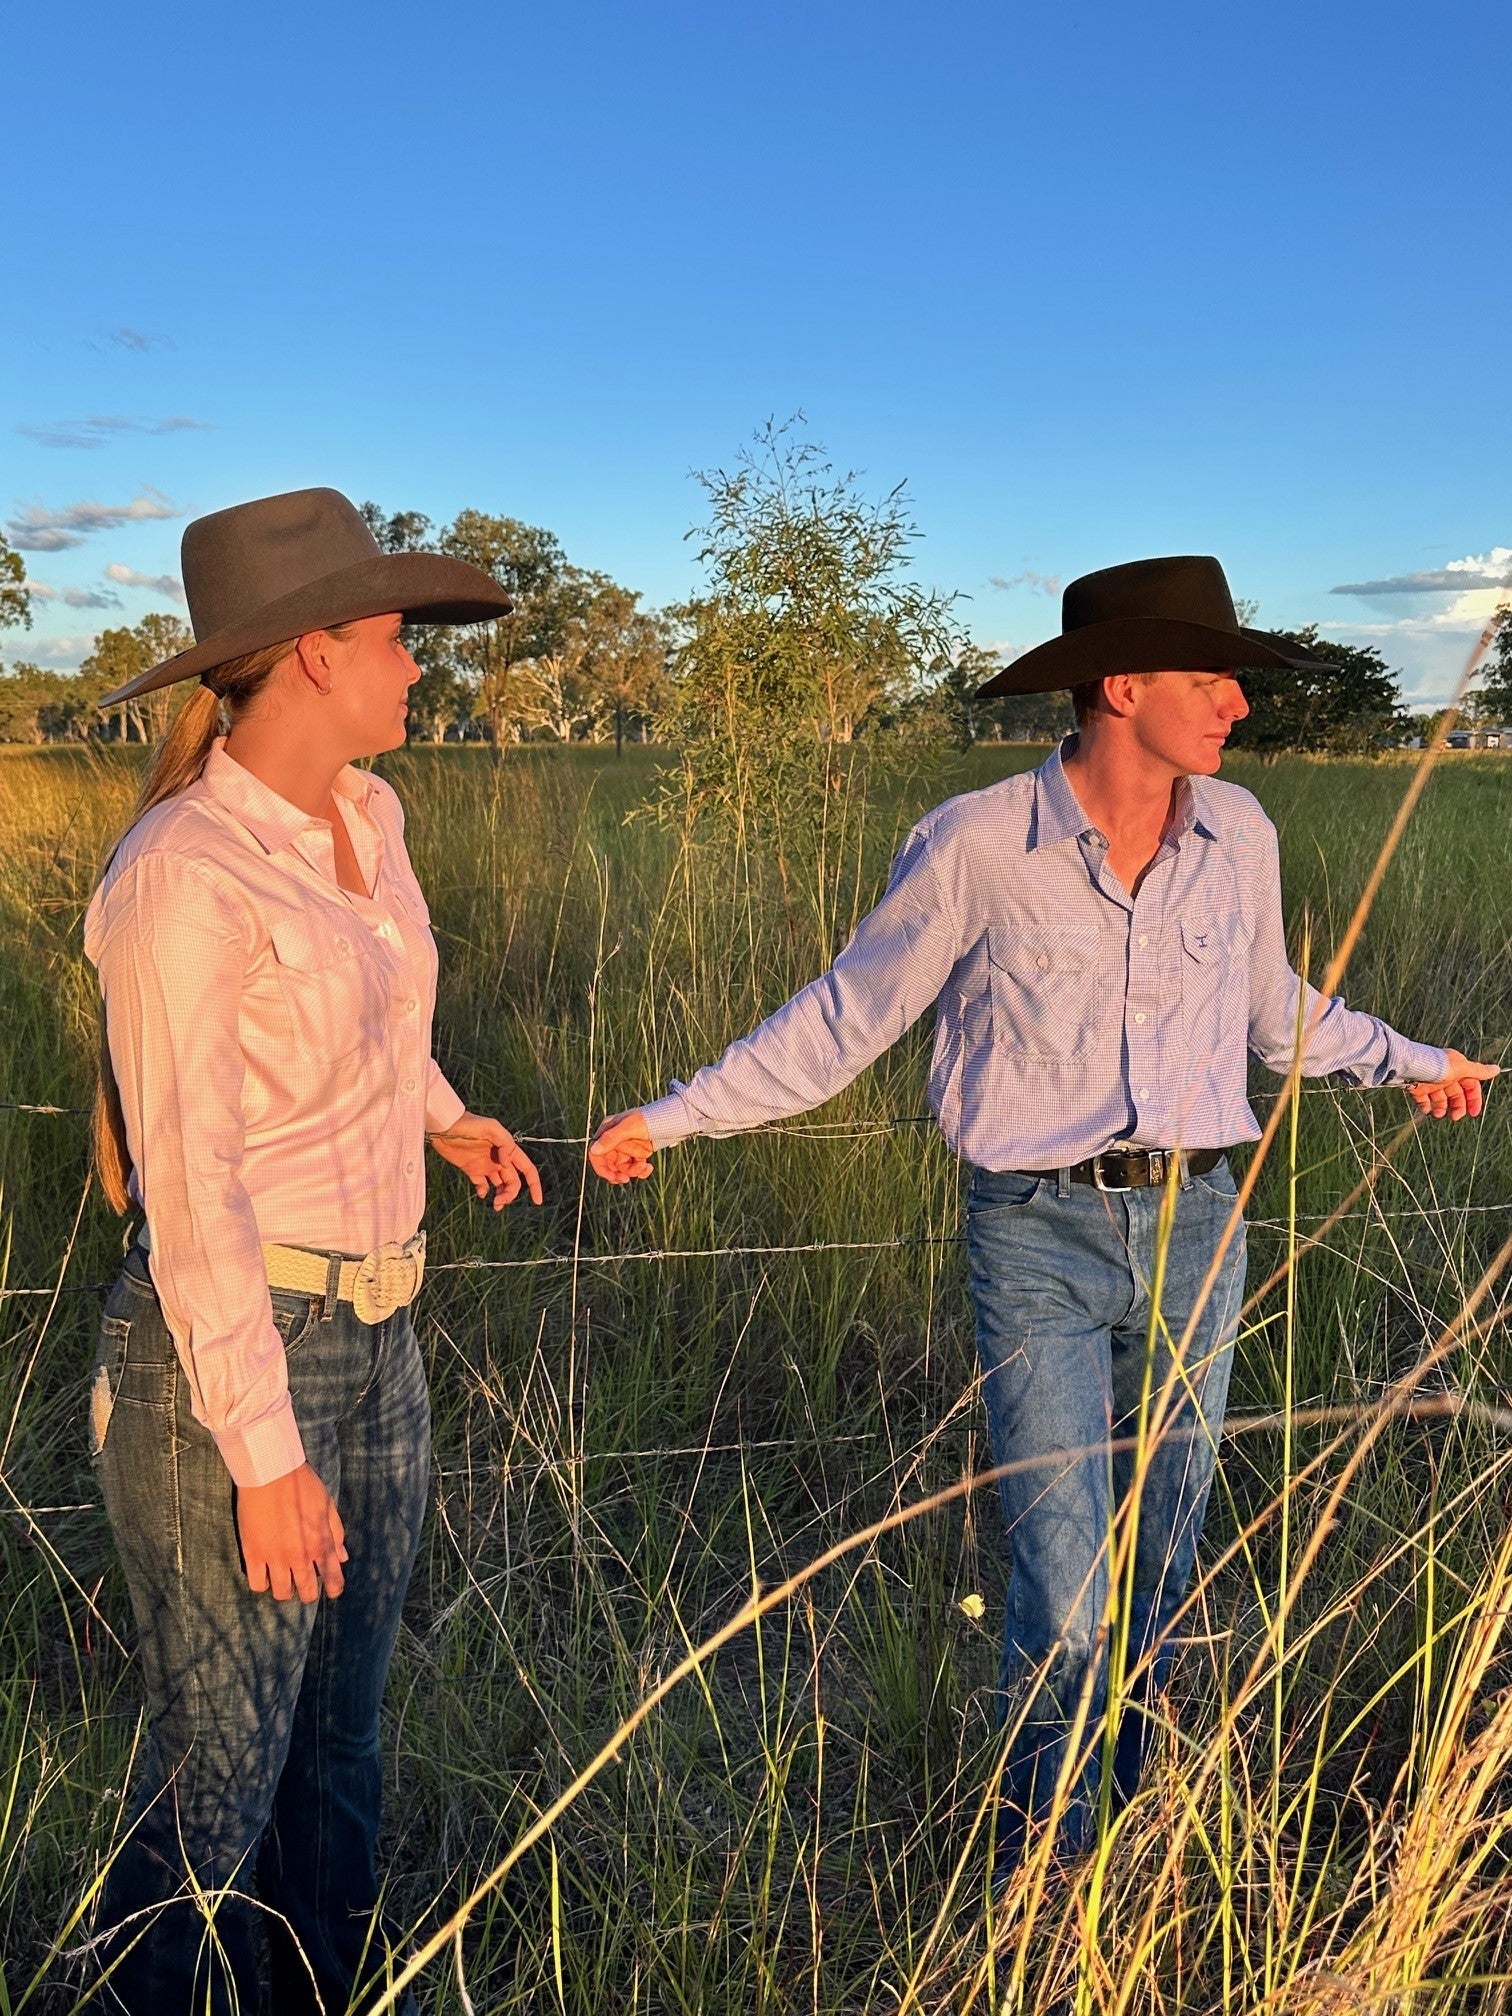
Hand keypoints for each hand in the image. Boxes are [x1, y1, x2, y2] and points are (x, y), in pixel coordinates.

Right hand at [236, 1462, 346, 1602]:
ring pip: (281, 1593)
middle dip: (308, 1593)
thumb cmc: (303, 1484)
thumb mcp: (328, 1505)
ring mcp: (276, 1557)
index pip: (333, 1580)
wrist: (271, 1472)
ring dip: (284, 1589)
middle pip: (306, 1592)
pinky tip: (264, 1572)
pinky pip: (257, 1584)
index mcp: (322, 1543)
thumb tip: (342, 1557)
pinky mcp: (253, 1554)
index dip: (333, 1589)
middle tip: (303, 1586)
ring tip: (283, 1579)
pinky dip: (262, 1583)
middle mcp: (301, 1556)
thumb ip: (336, 1534)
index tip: (331, 1590)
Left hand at [427, 1112, 543, 1209]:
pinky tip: (481, 1193)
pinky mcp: (472, 1169)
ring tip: (494, 1204)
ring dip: (500, 1197)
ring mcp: (486, 1165)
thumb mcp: (492, 1128)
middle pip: (513, 1182)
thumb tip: (507, 1164)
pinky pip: (482, 1185)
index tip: (537, 1201)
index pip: (527, 1169)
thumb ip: (505, 1144)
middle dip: (510, 1194)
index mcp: (509, 1150)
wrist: (446, 1126)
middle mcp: (500, 1159)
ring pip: (500, 1186)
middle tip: (499, 1202)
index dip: (534, 1185)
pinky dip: (484, 1192)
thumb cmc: (470, 1124)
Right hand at [589, 1110, 654, 1183]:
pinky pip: (634, 1168)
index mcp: (607, 1131)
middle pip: (609, 1164)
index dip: (601, 1168)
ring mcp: (626, 1148)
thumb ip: (611, 1138)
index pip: (595, 1153)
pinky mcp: (637, 1154)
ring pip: (623, 1168)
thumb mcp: (629, 1128)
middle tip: (626, 1179)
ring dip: (633, 1171)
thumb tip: (594, 1150)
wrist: (669, 1120)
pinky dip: (641, 1171)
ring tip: (645, 1165)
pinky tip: (649, 1167)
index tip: (612, 1177)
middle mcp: (614, 1141)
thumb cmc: (647, 1119)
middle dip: (618, 1173)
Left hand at [1406, 1049, 1499, 1120]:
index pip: (1471, 1086)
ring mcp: (1431, 1081)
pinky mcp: (1417, 1087)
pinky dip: (1426, 1106)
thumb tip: (1497, 1069)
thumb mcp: (1461, 1068)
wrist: (1408, 1066)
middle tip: (1455, 1117)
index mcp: (1457, 1068)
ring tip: (1438, 1113)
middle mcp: (1445, 1075)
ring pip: (1440, 1099)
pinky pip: (1424, 1100)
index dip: (1473, 1099)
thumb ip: (1479, 1071)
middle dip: (1457, 1107)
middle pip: (1456, 1095)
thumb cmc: (1436, 1066)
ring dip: (1441, 1108)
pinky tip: (1426, 1109)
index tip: (1473, 1113)